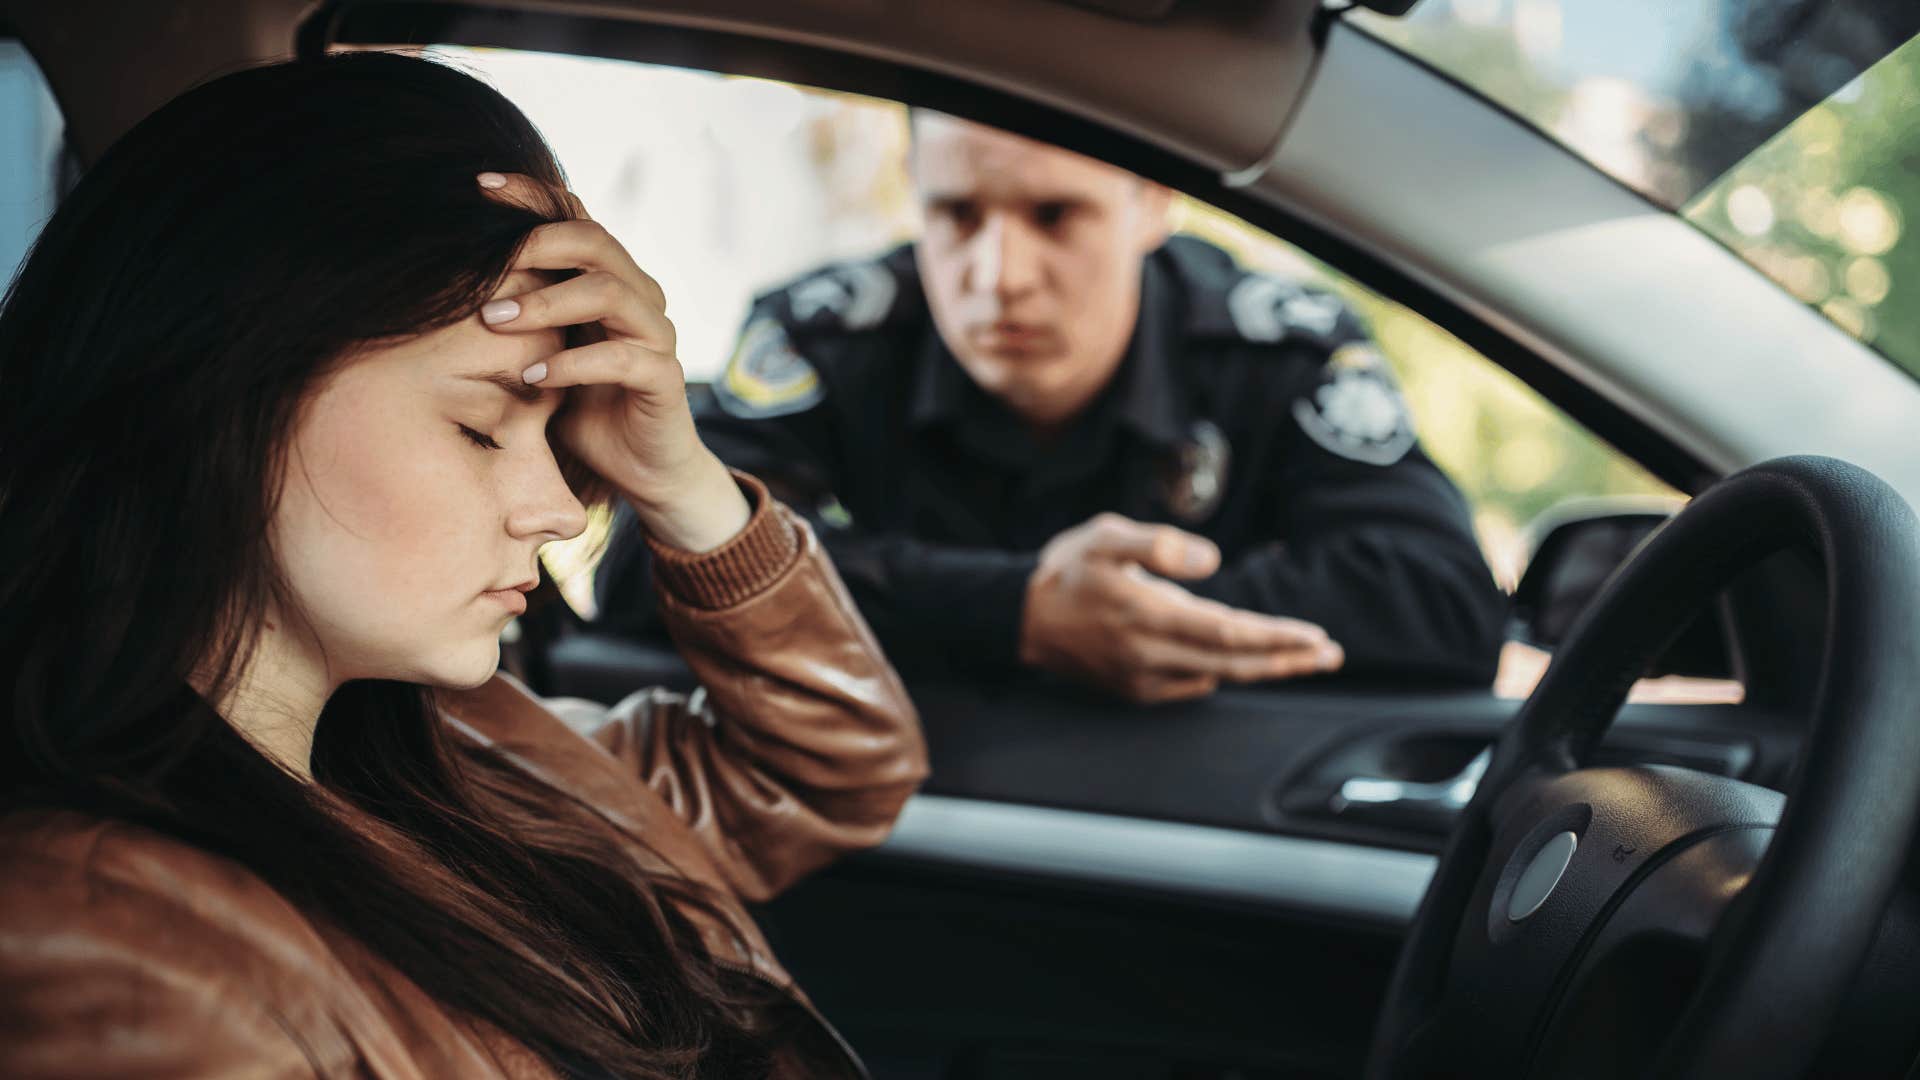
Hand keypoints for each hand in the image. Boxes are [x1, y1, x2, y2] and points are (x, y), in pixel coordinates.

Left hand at [476, 173, 746, 551]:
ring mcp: (656, 335)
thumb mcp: (539, 350)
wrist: (636, 467)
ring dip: (547, 303)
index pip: (575, 217)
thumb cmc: (579, 405)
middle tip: (485, 266)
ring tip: (494, 322)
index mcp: (609, 278)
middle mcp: (639, 296)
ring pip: (610, 292)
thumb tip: (444, 270)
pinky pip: (624, 359)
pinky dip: (573, 365)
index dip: (530, 195)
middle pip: (596, 241)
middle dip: (536, 244)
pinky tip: (533, 378)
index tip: (477, 188)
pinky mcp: (663, 379)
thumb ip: (517, 309)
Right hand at [1019, 513, 1343, 703]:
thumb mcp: (1105, 537)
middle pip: (1234, 664)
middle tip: (1329, 655)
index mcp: (1147, 615)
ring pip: (1218, 678)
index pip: (1228, 632)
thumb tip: (1211, 560)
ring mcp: (1142, 679)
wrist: (1020, 618)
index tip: (1315, 636)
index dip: (1275, 637)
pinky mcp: (1135, 691)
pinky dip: (1224, 675)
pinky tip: (1245, 663)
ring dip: (1263, 669)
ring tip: (1302, 659)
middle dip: (1286, 660)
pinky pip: (1192, 687)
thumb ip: (1159, 544)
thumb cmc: (1067, 570)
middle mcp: (1149, 656)